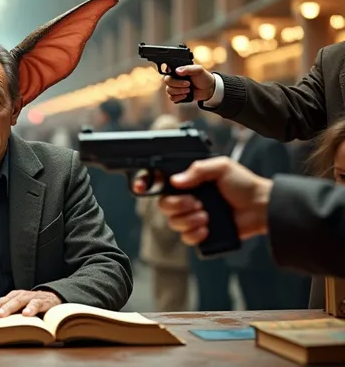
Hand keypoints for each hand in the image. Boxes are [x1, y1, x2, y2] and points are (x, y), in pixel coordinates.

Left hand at [0, 290, 61, 317]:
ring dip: (9, 308)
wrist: (53, 298)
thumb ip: (10, 314)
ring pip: (18, 301)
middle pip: (6, 301)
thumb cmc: (32, 305)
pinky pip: (36, 304)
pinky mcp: (43, 301)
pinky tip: (26, 314)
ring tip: (2, 315)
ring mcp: (31, 297)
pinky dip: (31, 308)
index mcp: (12, 297)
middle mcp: (20, 295)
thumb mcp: (20, 308)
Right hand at [157, 156, 272, 245]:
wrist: (262, 207)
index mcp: (189, 182)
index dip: (147, 185)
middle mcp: (187, 199)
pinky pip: (186, 238)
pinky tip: (207, 228)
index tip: (143, 188)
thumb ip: (198, 169)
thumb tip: (176, 180)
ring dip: (189, 220)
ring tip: (207, 216)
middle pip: (164, 206)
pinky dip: (195, 234)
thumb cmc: (243, 184)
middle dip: (177, 205)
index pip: (161, 184)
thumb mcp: (221, 167)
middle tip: (196, 203)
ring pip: (173, 223)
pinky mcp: (202, 233)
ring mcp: (193, 217)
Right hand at [163, 65, 215, 102]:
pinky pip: (172, 98)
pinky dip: (179, 97)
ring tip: (188, 90)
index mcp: (178, 71)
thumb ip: (188, 69)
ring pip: (169, 90)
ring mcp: (175, 87)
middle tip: (188, 84)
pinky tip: (186, 95)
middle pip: (168, 81)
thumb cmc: (203, 78)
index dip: (169, 73)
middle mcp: (175, 78)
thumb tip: (177, 71)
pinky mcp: (177, 95)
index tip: (178, 76)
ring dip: (179, 91)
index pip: (167, 70)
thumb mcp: (198, 70)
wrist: (208, 89)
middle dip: (178, 84)